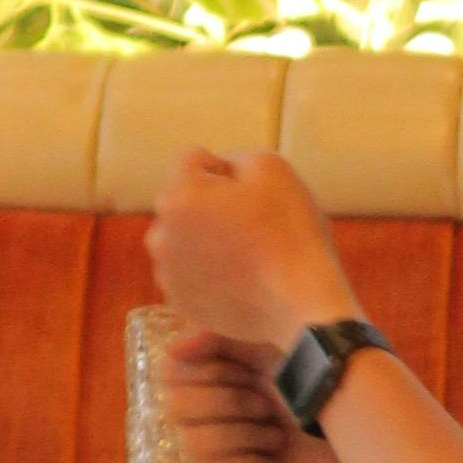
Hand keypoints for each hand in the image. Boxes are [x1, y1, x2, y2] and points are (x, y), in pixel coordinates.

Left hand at [147, 147, 355, 346]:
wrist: (301, 302)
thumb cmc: (288, 231)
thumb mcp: (271, 167)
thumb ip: (234, 158)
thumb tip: (219, 172)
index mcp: (177, 198)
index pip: (194, 160)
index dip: (227, 169)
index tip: (253, 193)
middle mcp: (161, 236)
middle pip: (184, 200)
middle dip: (210, 204)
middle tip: (250, 223)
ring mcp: (168, 275)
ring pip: (184, 238)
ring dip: (205, 237)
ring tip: (245, 253)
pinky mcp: (182, 304)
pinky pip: (190, 272)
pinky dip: (208, 270)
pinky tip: (239, 277)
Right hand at [164, 326, 355, 462]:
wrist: (358, 439)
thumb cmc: (316, 390)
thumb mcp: (269, 351)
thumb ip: (219, 340)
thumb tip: (175, 349)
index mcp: (207, 384)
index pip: (170, 373)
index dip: (208, 370)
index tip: (248, 371)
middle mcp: (203, 423)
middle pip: (176, 407)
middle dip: (229, 401)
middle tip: (267, 406)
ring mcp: (214, 461)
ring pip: (194, 444)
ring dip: (244, 434)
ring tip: (276, 436)